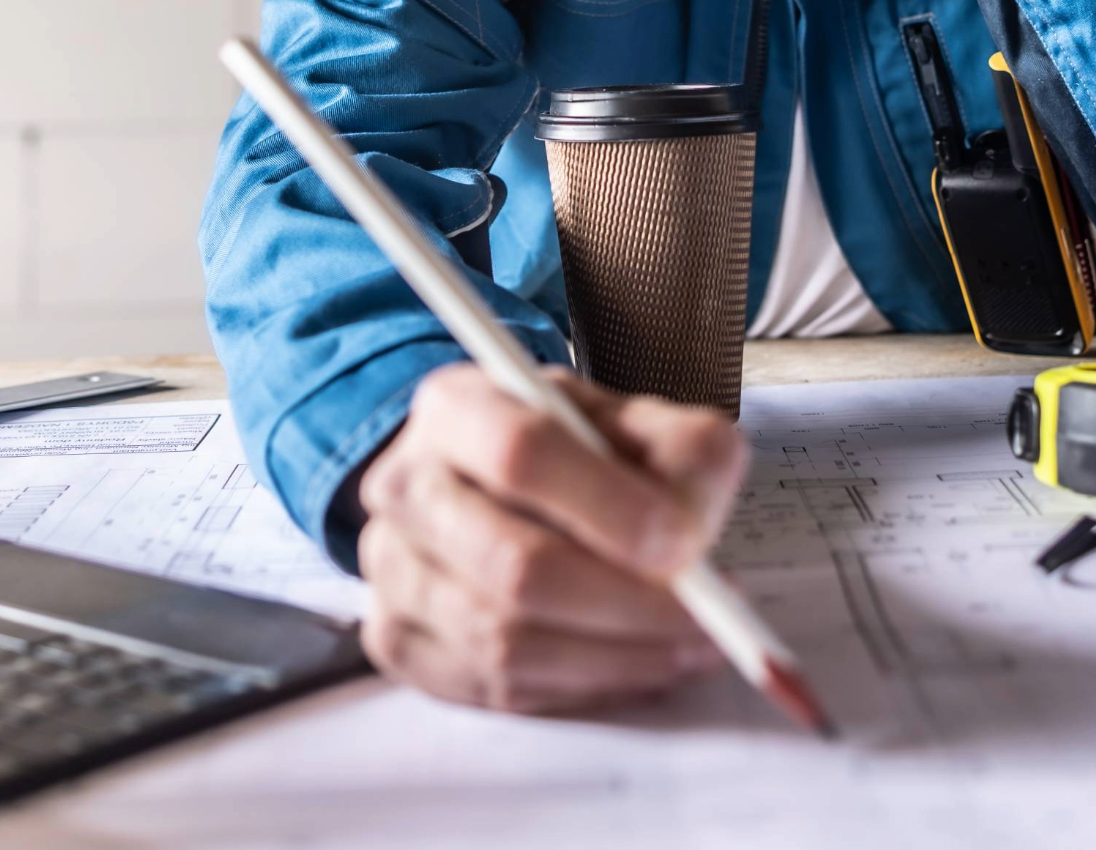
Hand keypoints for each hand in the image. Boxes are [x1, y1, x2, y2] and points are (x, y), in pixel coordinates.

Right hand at [355, 364, 746, 714]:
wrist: (504, 489)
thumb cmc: (582, 453)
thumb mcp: (643, 423)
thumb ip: (684, 458)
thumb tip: (685, 540)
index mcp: (459, 405)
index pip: (521, 453)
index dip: (606, 506)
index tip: (683, 547)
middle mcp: (406, 483)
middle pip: (512, 565)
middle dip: (625, 606)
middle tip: (705, 622)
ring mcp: (391, 568)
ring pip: (504, 641)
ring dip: (615, 659)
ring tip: (686, 649)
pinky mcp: (397, 639)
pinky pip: (494, 690)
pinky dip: (578, 690)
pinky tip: (630, 668)